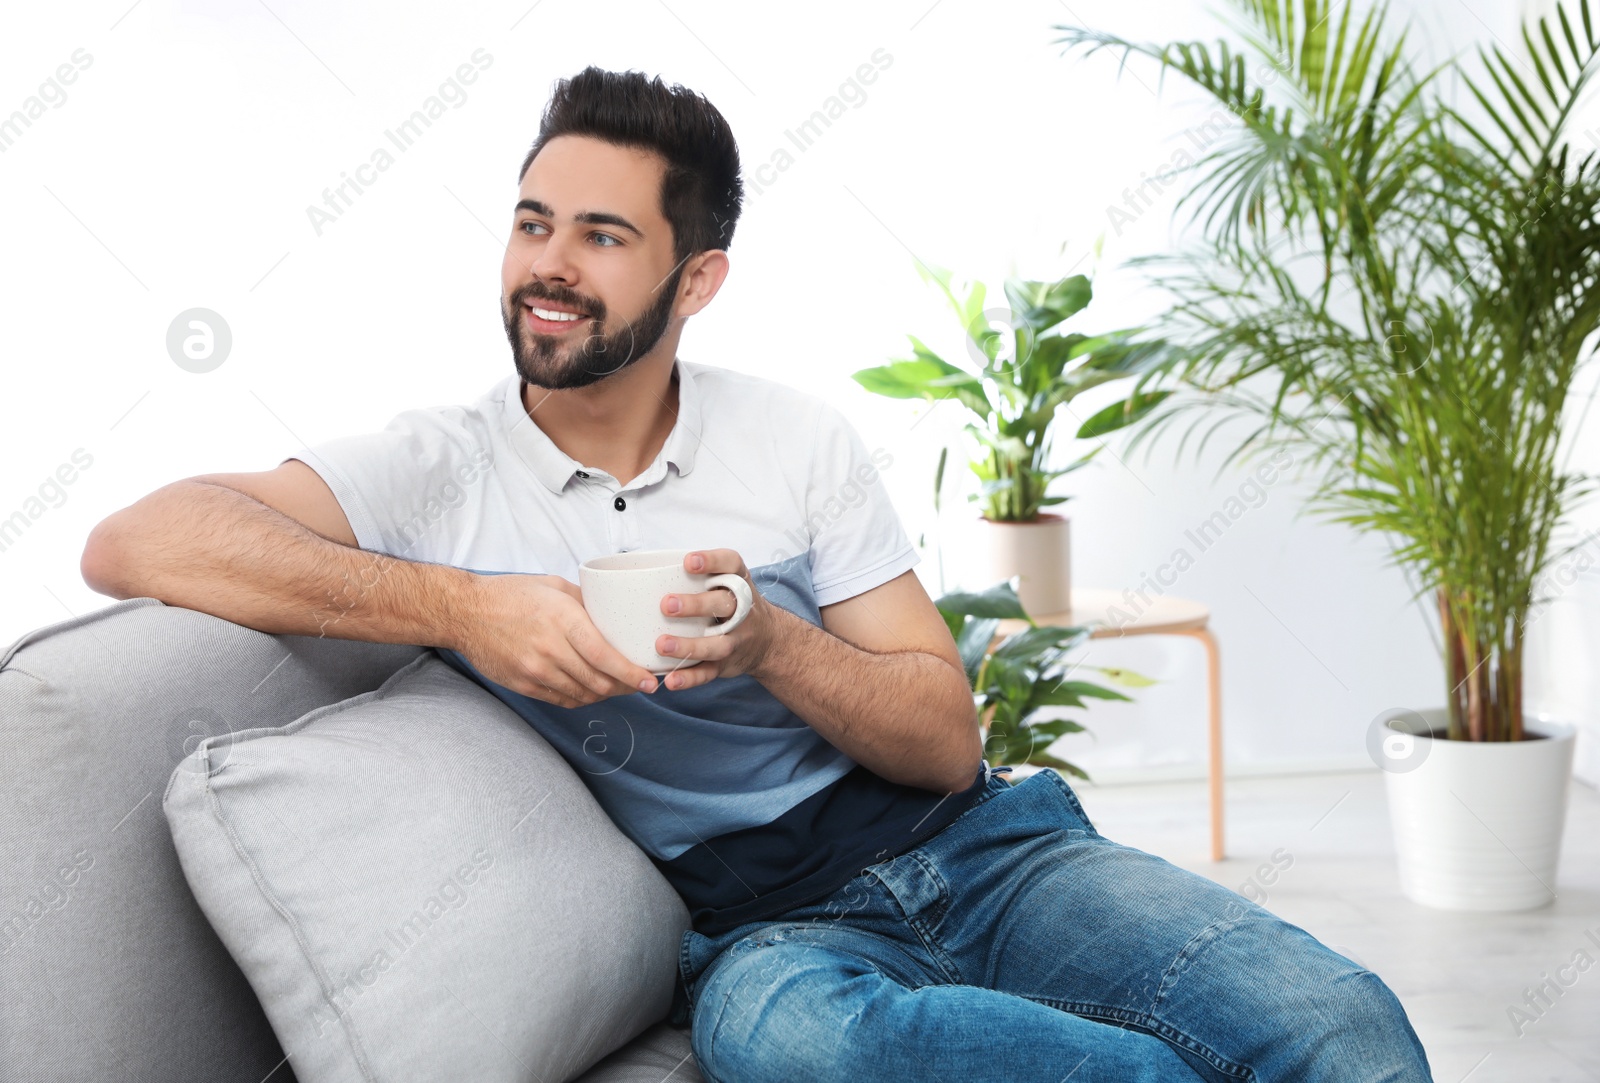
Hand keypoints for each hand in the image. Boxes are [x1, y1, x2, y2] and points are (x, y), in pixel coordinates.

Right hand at [454, 572, 659, 708]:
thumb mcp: (554, 586)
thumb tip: (617, 615)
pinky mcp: (523, 684)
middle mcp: (550, 648)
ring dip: (604, 695)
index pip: (605, 656)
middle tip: (639, 684)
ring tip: (618, 687)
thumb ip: (587, 602)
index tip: (650, 681)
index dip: (631, 674)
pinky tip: (590, 691)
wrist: (465, 613)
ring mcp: (535, 670)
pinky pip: (561, 700)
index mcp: (562, 620)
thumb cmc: (511, 595)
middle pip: (598, 681)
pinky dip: (581, 698)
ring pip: (582, 694)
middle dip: (625, 688)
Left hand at [654, 549, 782, 691]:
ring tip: (662, 645)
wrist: (768, 640)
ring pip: (717, 644)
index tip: (688, 562)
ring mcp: (736, 639)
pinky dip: (690, 678)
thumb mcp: (727, 583)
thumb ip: (697, 576)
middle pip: (724, 605)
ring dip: (690, 646)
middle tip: (666, 605)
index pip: (732, 565)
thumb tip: (645, 571)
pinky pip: (709, 673)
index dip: (712, 561)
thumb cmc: (732, 605)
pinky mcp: (726, 664)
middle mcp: (742, 610)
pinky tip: (671, 680)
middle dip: (696, 605)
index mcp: (739, 583)